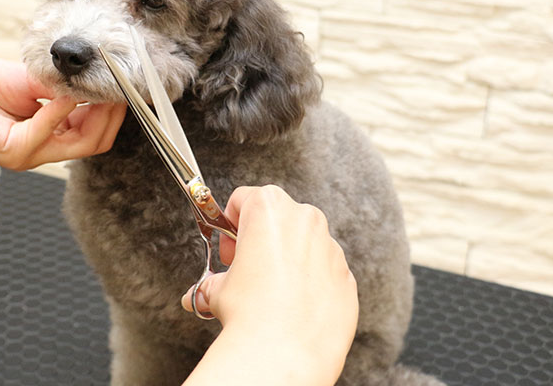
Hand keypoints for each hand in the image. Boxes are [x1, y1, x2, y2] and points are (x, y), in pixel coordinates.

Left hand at [0, 53, 126, 169]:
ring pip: (83, 143)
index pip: (96, 131)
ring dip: (96, 111)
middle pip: (97, 141)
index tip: (123, 81)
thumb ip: (64, 86)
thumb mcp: (30, 79)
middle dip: (113, 112)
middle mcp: (40, 149)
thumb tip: (99, 78)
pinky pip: (48, 134)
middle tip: (118, 83)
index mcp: (48, 133)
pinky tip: (61, 91)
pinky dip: (60, 110)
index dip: (113, 108)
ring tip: (97, 84)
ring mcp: (27, 154)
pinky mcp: (11, 149)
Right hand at [181, 185, 357, 385]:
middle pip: (278, 217)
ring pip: (305, 243)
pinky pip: (325, 270)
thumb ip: (214, 281)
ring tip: (271, 293)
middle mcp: (305, 219)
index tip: (230, 248)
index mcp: (270, 208)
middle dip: (262, 239)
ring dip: (289, 259)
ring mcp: (331, 247)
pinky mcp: (347, 276)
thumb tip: (204, 292)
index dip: (230, 224)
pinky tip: (294, 306)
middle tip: (247, 269)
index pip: (243, 198)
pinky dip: (311, 282)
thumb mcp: (218, 289)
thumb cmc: (251, 314)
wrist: (285, 354)